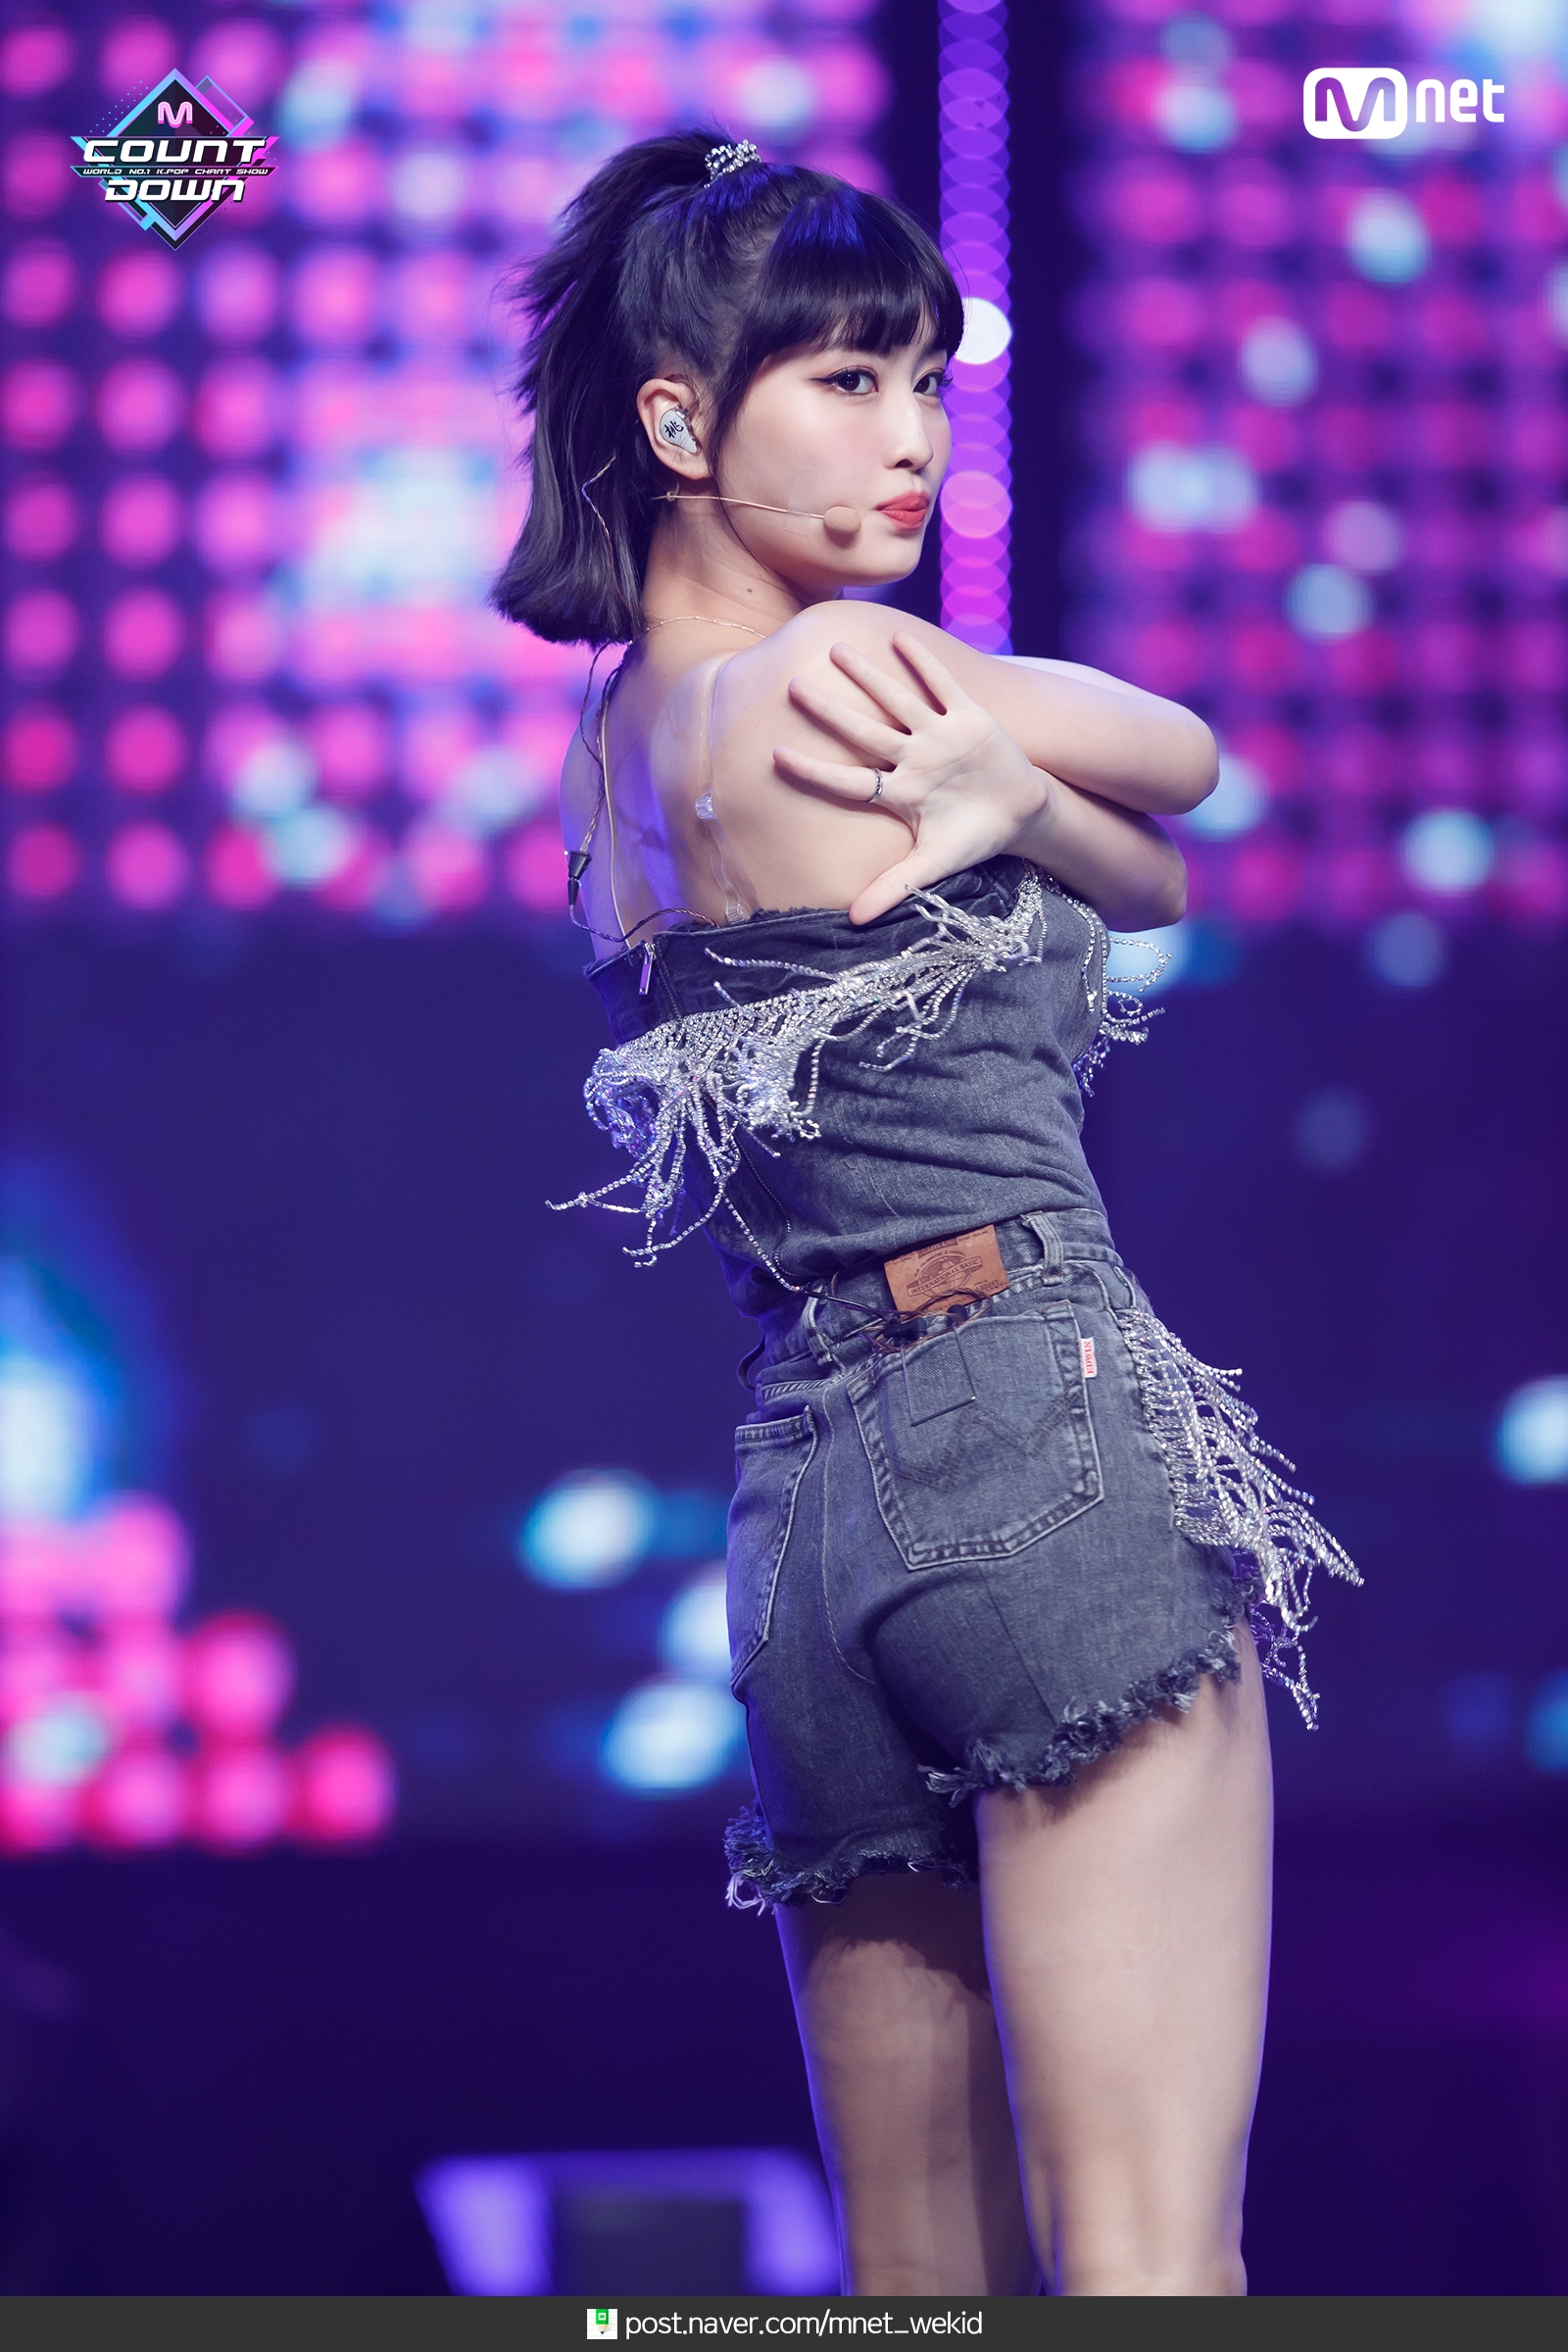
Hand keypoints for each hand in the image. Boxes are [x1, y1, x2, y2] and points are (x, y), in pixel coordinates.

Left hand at [773, 632, 1050, 922]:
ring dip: (868, 676)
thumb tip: (853, 922)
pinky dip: (924, 665)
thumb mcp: (933, 866)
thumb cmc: (972, 840)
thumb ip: (894, 888)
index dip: (813, 769)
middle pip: (863, 732)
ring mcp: (939, 736)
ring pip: (897, 700)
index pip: (847, 780)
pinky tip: (899, 637)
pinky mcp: (970, 719)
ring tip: (835, 649)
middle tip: (791, 686)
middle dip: (829, 711)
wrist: (1021, 816)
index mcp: (899, 793)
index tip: (775, 755)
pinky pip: (943, 686)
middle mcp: (913, 759)